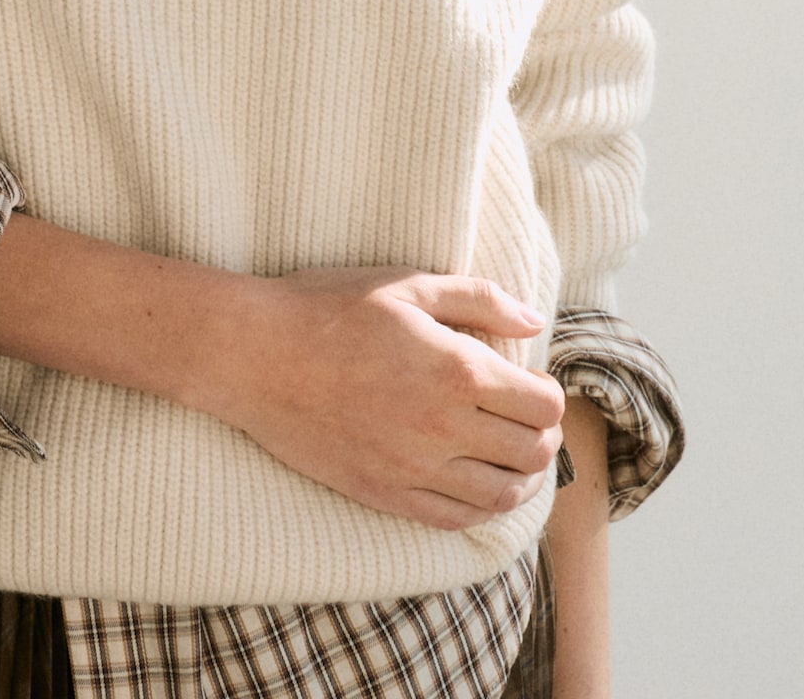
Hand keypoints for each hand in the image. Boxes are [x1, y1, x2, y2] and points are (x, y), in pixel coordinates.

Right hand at [201, 266, 564, 529]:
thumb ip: (479, 299)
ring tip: (507, 454)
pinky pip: (454, 518)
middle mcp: (445, 427)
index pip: (543, 405)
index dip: (547, 393)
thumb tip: (531, 320)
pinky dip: (479, 508)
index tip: (530, 381)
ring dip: (518, 477)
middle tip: (524, 416)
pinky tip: (474, 483)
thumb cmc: (329, 308)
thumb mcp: (407, 285)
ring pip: (501, 496)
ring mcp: (415, 467)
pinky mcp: (385, 493)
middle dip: (540, 435)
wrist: (256, 355)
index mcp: (458, 370)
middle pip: (531, 453)